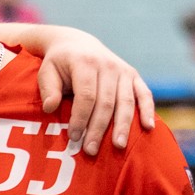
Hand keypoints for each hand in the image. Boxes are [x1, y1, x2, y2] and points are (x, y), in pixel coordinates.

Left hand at [36, 29, 155, 154]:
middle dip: (98, 128)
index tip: (73, 137)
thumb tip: (50, 108)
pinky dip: (147, 110)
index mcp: (85, 62)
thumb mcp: (46, 71)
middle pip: (106, 102)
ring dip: (122, 126)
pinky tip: (148, 127)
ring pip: (125, 102)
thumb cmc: (59, 64)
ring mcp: (123, 70)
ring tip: (118, 146)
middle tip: (90, 151)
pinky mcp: (134, 76)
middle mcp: (108, 65)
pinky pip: (144, 94)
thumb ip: (48, 89)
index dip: (80, 118)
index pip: (86, 95)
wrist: (78, 44)